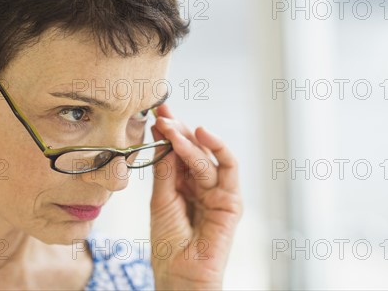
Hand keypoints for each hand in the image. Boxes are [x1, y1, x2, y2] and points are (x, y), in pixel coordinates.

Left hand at [149, 104, 242, 289]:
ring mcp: (218, 192)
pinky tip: (200, 134)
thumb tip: (163, 136)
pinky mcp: (232, 200)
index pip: (178, 152)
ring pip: (206, 157)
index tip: (156, 113)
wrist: (180, 274)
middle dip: (177, 130)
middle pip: (193, 150)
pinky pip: (228, 168)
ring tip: (171, 126)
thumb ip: (165, 170)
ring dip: (189, 139)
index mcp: (183, 186)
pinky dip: (217, 148)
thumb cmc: (169, 244)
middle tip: (162, 114)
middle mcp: (202, 185)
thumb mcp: (160, 200)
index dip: (169, 133)